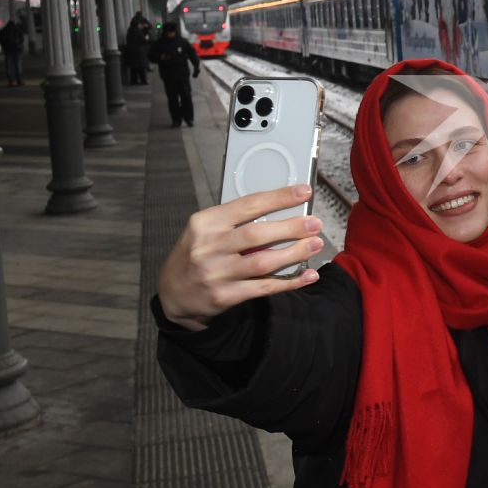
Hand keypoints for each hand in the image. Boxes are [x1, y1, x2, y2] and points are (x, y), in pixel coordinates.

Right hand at [156, 185, 321, 329]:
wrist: (173, 293)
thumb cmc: (197, 255)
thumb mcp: (206, 231)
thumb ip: (236, 223)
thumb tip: (282, 214)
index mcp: (205, 223)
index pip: (248, 205)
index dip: (279, 198)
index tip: (304, 192)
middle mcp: (208, 247)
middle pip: (257, 234)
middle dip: (291, 227)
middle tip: (315, 223)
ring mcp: (215, 273)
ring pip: (263, 262)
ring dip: (294, 253)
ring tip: (315, 244)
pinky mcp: (224, 296)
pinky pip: (264, 287)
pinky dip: (290, 281)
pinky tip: (307, 275)